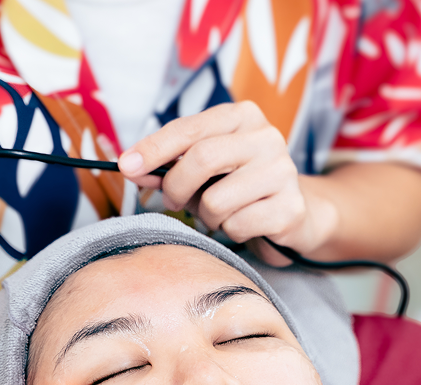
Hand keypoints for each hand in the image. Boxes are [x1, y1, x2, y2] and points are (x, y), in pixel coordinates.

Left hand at [118, 102, 335, 262]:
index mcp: (242, 117)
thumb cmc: (238, 187)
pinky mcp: (289, 208)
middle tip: (172, 202)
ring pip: (215, 201)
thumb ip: (168, 166)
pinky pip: (236, 226)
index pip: (189, 129)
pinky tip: (243, 224)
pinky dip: (229, 232)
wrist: (294, 213)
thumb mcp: (204, 170)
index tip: (126, 166)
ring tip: (220, 214)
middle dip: (176, 188)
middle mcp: (266, 137)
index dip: (153, 148)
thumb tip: (130, 167)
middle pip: (201, 160)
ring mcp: (282, 172)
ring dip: (206, 217)